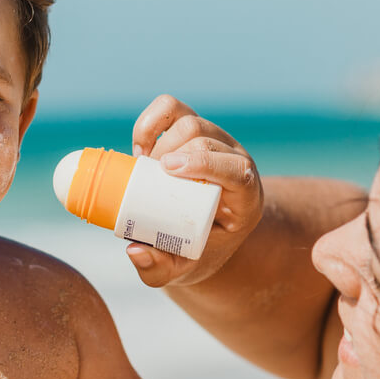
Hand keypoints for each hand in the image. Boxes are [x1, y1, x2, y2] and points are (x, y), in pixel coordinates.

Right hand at [128, 95, 263, 287]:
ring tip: (143, 170)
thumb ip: (156, 270)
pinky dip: (150, 121)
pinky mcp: (195, 128)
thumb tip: (134, 250)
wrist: (201, 232)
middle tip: (146, 180)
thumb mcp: (178, 270)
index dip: (206, 162)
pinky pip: (172, 108)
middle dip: (171, 153)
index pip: (238, 170)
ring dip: (160, 141)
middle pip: (206, 139)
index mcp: (245, 198)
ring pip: (190, 121)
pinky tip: (141, 147)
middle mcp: (236, 162)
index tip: (169, 170)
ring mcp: (217, 141)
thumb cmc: (193, 251)